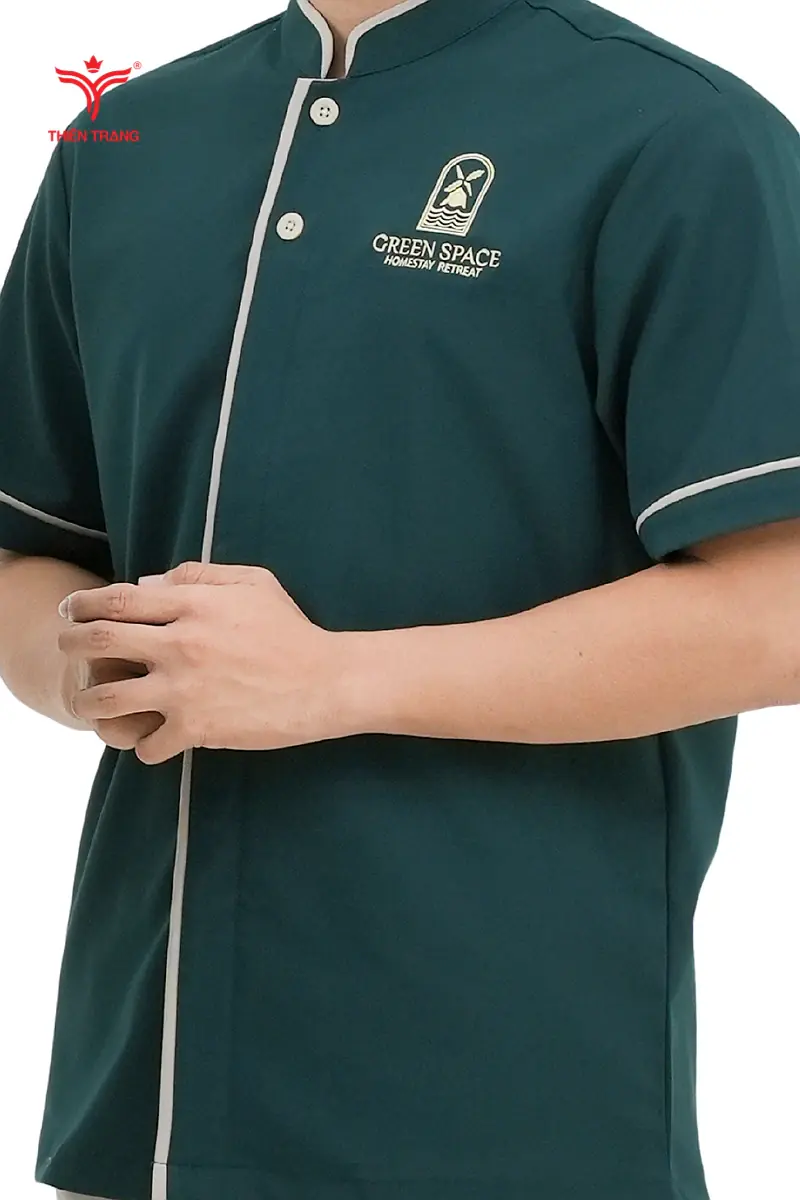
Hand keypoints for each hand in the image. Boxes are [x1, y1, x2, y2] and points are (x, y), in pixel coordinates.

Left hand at [57, 561, 355, 764]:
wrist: (326, 682)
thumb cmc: (292, 630)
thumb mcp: (253, 582)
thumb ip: (199, 575)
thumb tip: (148, 583)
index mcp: (192, 605)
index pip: (118, 599)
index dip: (85, 603)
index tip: (72, 610)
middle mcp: (179, 644)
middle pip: (100, 642)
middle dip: (72, 644)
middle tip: (67, 648)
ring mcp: (185, 689)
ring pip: (109, 699)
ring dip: (91, 702)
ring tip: (90, 704)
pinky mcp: (197, 729)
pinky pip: (147, 744)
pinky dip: (143, 746)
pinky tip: (150, 742)